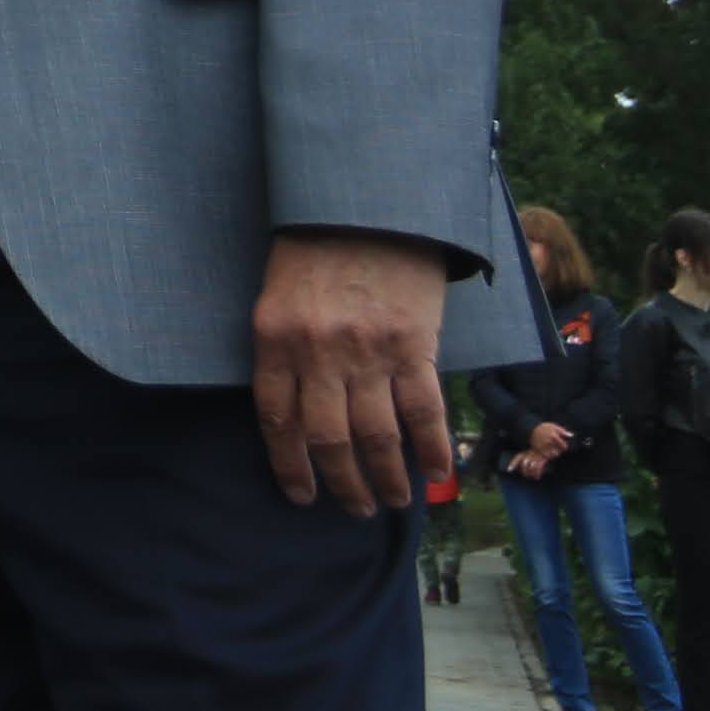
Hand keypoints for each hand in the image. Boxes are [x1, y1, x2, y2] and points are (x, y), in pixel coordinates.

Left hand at [251, 230, 456, 515]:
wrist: (369, 202)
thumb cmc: (317, 247)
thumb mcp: (278, 294)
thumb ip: (284, 349)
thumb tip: (297, 414)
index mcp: (275, 339)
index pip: (277, 422)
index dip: (290, 466)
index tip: (301, 495)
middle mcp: (318, 353)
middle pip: (328, 439)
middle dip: (341, 484)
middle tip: (355, 508)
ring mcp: (368, 352)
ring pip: (376, 436)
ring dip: (385, 478)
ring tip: (392, 501)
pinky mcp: (414, 345)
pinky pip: (423, 411)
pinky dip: (430, 449)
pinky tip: (434, 473)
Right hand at [520, 422, 571, 471]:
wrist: (530, 429)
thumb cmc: (544, 427)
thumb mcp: (553, 426)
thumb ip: (563, 431)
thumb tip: (572, 436)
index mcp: (553, 436)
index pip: (564, 446)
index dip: (565, 446)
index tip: (563, 445)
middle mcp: (548, 442)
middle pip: (559, 451)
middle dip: (560, 450)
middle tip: (558, 448)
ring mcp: (543, 446)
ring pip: (553, 455)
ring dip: (555, 453)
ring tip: (553, 450)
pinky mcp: (538, 450)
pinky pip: (547, 456)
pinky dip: (549, 456)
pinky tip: (548, 452)